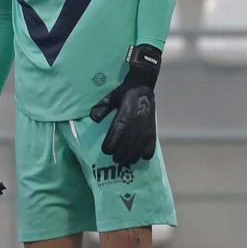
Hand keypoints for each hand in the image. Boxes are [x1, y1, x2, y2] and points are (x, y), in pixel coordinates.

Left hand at [90, 44, 160, 167]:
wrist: (143, 85)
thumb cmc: (124, 92)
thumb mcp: (111, 96)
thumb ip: (103, 107)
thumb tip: (93, 118)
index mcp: (127, 108)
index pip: (120, 126)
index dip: (114, 140)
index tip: (106, 150)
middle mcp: (139, 116)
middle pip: (131, 138)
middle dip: (123, 151)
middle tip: (115, 160)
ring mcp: (148, 122)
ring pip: (141, 141)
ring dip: (134, 154)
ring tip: (126, 162)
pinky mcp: (153, 125)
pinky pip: (152, 140)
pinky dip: (148, 150)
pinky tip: (142, 157)